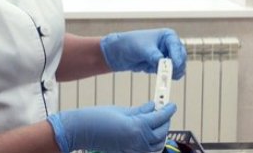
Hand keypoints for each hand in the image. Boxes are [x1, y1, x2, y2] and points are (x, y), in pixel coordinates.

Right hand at [47, 101, 176, 152]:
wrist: (81, 131)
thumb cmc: (97, 118)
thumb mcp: (121, 110)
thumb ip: (140, 110)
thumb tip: (153, 106)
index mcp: (138, 127)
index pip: (160, 118)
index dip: (168, 110)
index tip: (171, 104)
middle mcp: (139, 141)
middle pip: (162, 132)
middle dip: (165, 121)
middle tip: (163, 110)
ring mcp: (135, 149)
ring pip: (158, 143)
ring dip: (160, 132)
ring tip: (157, 121)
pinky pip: (148, 149)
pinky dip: (153, 142)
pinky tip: (148, 132)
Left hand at [100, 28, 186, 78]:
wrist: (118, 53)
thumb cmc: (129, 45)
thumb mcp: (142, 49)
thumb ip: (154, 56)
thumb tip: (163, 64)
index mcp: (168, 36)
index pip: (177, 48)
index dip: (177, 58)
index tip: (172, 67)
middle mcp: (170, 45)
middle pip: (181, 59)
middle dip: (174, 67)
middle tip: (165, 73)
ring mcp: (168, 56)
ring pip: (178, 68)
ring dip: (168, 72)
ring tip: (152, 68)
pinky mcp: (163, 66)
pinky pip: (171, 74)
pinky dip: (165, 76)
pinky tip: (153, 71)